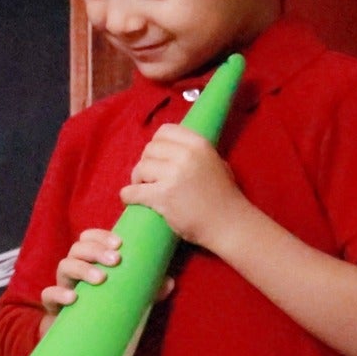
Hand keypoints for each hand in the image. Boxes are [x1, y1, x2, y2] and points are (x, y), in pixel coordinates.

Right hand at [40, 228, 173, 337]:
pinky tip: (74, 299)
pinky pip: (49, 295)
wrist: (77, 338)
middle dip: (96, 250)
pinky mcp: (52, 306)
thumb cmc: (103, 309)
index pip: (89, 238)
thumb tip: (170, 282)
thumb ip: (147, 289)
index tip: (120, 244)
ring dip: (82, 268)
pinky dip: (59, 294)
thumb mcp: (127, 296)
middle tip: (115, 260)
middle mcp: (74, 270)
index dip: (101, 236)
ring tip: (101, 279)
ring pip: (64, 266)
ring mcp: (62, 286)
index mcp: (89, 262)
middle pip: (77, 248)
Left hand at [118, 123, 244, 248]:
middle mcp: (186, 155)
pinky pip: (132, 191)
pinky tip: (130, 199)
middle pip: (149, 149)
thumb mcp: (215, 162)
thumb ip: (195, 153)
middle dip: (146, 163)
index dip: (156, 145)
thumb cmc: (224, 196)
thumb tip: (173, 148)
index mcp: (199, 143)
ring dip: (137, 179)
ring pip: (140, 168)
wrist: (228, 223)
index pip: (164, 131)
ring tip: (144, 189)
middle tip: (149, 178)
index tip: (157, 158)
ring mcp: (174, 175)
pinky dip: (127, 195)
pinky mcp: (163, 196)